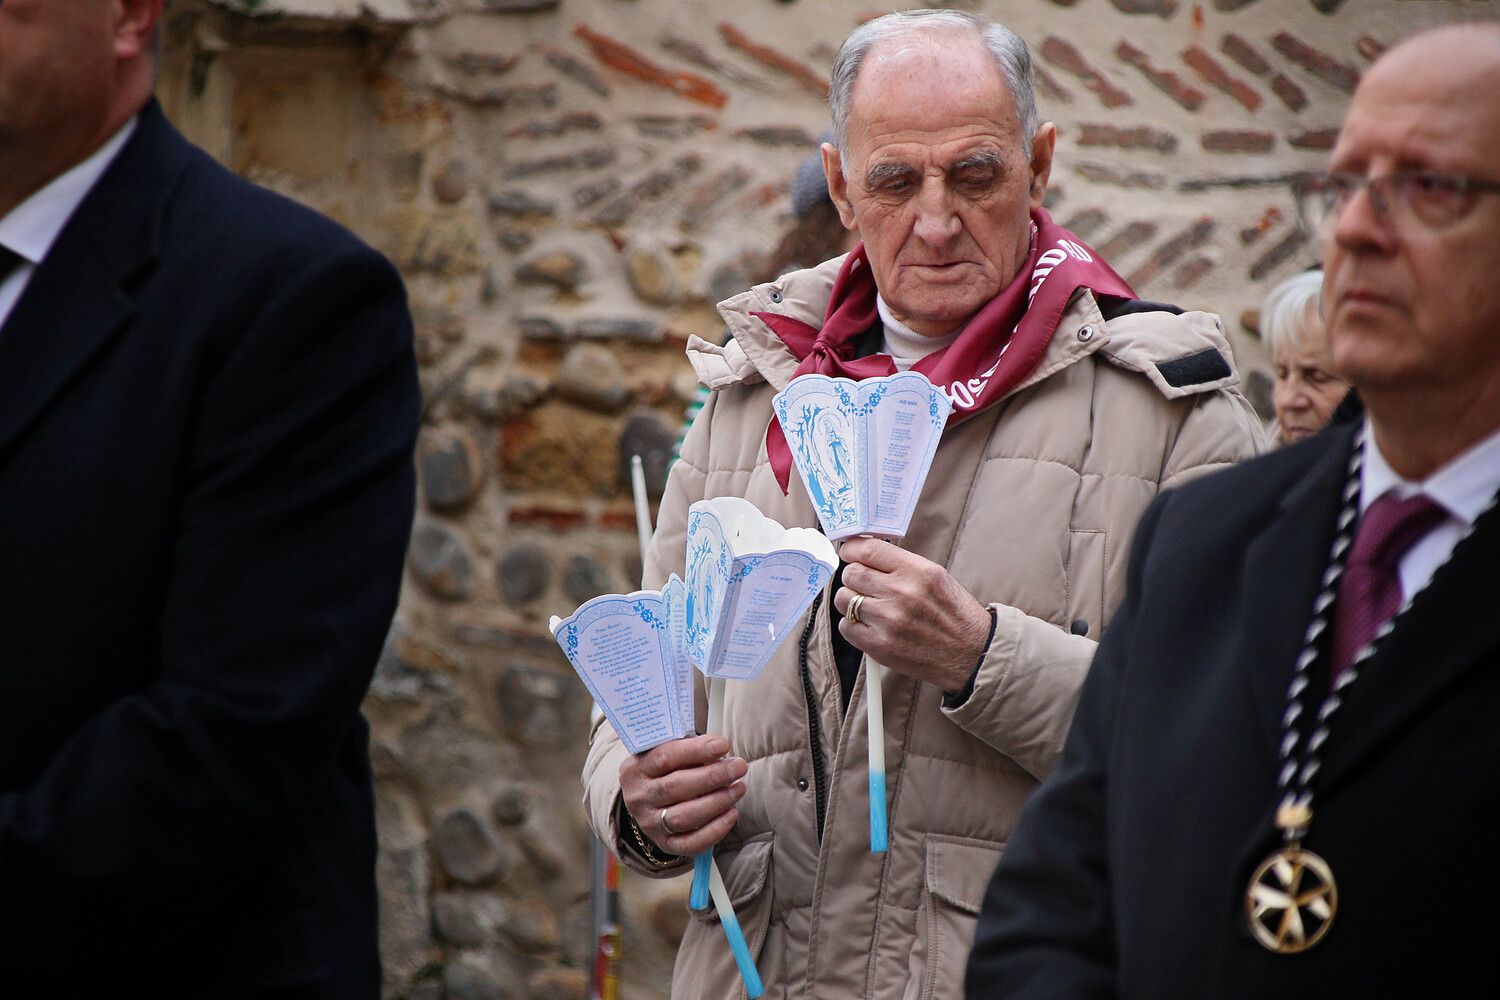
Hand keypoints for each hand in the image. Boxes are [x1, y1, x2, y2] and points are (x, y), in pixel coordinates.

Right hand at [619, 734, 746, 855]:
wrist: (647, 800)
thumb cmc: (665, 769)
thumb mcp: (665, 752)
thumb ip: (687, 748)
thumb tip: (719, 748)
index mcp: (636, 769)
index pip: (664, 757)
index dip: (696, 751)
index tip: (723, 745)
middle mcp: (639, 798)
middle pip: (675, 787)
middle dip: (712, 776)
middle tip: (738, 767)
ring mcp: (650, 824)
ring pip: (684, 817)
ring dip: (717, 802)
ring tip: (739, 788)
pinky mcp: (665, 844)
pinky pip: (691, 843)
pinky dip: (714, 830)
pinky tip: (732, 813)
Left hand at [835, 536, 992, 692]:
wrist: (971, 653)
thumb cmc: (953, 613)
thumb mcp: (936, 576)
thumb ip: (900, 564)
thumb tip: (864, 553)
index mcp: (917, 571)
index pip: (867, 550)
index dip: (852, 549)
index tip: (849, 552)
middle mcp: (901, 594)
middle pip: (851, 574)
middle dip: (853, 577)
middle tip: (864, 584)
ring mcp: (888, 621)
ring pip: (844, 599)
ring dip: (851, 601)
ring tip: (870, 607)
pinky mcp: (879, 646)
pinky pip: (846, 626)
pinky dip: (853, 625)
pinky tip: (871, 626)